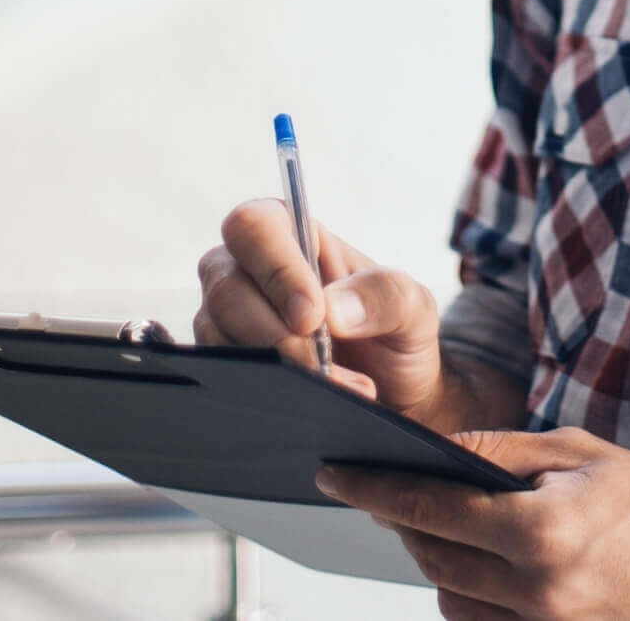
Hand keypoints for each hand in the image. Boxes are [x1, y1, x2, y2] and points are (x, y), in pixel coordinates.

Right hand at [193, 198, 450, 422]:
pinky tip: (304, 401)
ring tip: (334, 386)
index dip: (276, 270)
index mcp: (295, 235)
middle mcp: (251, 270)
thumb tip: (332, 309)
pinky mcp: (225, 361)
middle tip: (324, 366)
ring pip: (216, 334)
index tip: (311, 318)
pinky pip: (220, 372)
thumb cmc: (395, 335)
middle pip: (226, 288)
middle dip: (276, 336)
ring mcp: (230, 317)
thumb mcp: (413, 308)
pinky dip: (262, 390)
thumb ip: (385, 295)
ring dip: (275, 369)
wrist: (393, 394)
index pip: (255, 227)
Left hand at [316, 427, 629, 620]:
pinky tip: (480, 567)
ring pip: (452, 601)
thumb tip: (434, 452)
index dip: (375, 488)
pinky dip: (469, 597)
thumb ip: (500, 454)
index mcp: (541, 532)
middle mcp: (538, 593)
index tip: (335, 472)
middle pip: (433, 560)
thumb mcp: (578, 452)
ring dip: (437, 563)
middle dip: (404, 523)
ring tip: (444, 527)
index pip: (432, 508)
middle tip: (389, 493)